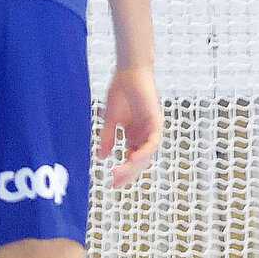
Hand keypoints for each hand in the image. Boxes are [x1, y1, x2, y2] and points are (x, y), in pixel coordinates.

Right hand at [100, 66, 162, 187]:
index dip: (124, 172)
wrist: (129, 73)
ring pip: (147, 154)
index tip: (112, 183)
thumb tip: (102, 157)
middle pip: (141, 161)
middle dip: (129, 173)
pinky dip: (144, 151)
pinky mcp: (156, 121)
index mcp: (136, 135)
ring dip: (134, 166)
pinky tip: (132, 158)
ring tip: (120, 173)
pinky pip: (153, 141)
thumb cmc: (121, 92)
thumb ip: (108, 138)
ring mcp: (152, 128)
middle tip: (116, 184)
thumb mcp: (111, 120)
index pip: (132, 159)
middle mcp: (146, 134)